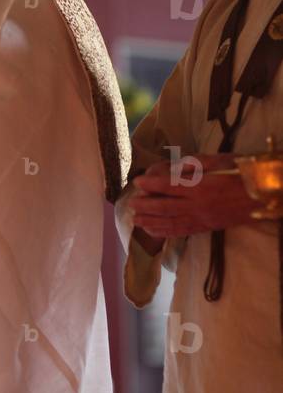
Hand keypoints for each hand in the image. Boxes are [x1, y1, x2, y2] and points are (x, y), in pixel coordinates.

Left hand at [128, 153, 254, 237]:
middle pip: (165, 207)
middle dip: (146, 206)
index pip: (170, 186)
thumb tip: (174, 169)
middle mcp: (198, 204)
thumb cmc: (240, 172)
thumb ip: (195, 164)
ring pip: (171, 222)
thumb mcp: (218, 160)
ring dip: (151, 221)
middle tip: (131, 204)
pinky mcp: (206, 227)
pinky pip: (181, 231)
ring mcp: (202, 218)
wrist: (262, 195)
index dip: (151, 184)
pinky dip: (165, 232)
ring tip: (135, 219)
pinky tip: (152, 231)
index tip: (137, 182)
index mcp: (201, 186)